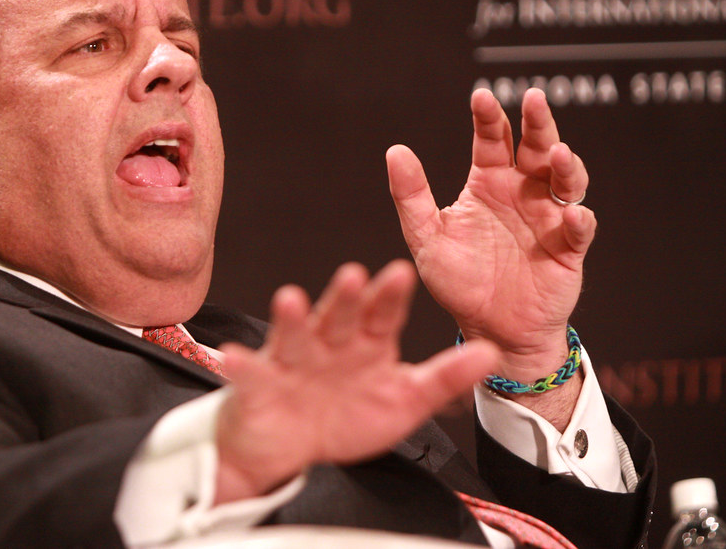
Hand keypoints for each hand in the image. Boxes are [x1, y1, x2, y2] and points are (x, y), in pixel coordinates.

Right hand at [213, 260, 499, 503]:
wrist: (294, 451)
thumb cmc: (348, 417)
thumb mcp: (405, 401)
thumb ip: (445, 378)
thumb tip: (492, 355)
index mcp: (367, 343)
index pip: (382, 314)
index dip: (390, 296)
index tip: (401, 273)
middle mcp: (330, 344)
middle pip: (339, 316)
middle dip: (345, 298)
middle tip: (354, 276)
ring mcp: (292, 362)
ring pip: (294, 336)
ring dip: (292, 319)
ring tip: (292, 300)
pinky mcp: (259, 385)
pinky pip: (250, 374)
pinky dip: (240, 366)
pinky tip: (233, 357)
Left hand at [385, 88, 595, 383]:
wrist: (489, 328)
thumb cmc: (459, 282)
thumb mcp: (427, 238)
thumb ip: (411, 197)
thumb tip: (394, 151)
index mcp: (488, 184)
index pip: (492, 141)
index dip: (489, 118)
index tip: (480, 97)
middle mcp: (522, 193)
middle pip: (535, 148)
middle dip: (537, 123)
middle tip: (534, 99)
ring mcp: (548, 218)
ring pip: (566, 181)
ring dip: (565, 165)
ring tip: (556, 154)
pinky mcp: (568, 249)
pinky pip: (579, 230)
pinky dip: (579, 220)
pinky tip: (572, 214)